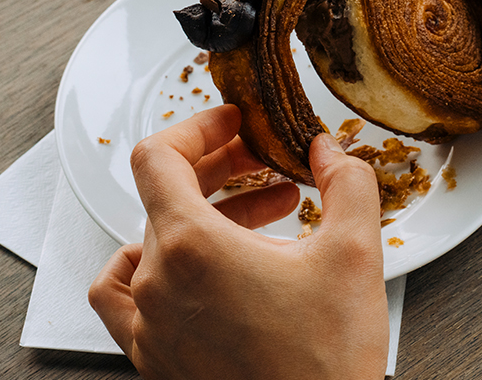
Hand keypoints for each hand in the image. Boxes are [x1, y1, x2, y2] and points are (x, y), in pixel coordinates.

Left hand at [89, 104, 387, 379]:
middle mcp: (159, 285)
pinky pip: (126, 299)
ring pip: (149, 244)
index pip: (157, 158)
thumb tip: (330, 152)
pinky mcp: (155, 360)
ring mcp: (149, 327)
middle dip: (219, 171)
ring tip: (244, 220)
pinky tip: (188, 271)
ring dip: (193, 219)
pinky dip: (150, 271)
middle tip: (260, 165)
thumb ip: (347, 183)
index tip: (230, 125)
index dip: (196, 128)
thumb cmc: (327, 364)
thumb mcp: (355, 254)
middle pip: (163, 197)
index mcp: (193, 247)